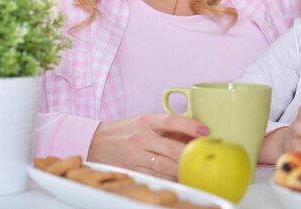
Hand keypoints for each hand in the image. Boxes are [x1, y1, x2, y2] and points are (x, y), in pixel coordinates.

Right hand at [87, 113, 208, 180]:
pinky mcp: (132, 171)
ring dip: (183, 169)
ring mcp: (136, 156)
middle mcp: (141, 137)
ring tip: (197, 169)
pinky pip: (156, 178)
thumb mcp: (145, 121)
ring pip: (165, 167)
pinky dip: (170, 179)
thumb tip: (195, 132)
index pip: (171, 120)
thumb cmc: (126, 130)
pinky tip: (180, 179)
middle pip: (171, 148)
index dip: (190, 125)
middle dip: (191, 154)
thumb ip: (169, 126)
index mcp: (146, 120)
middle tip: (205, 156)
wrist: (94, 142)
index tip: (206, 131)